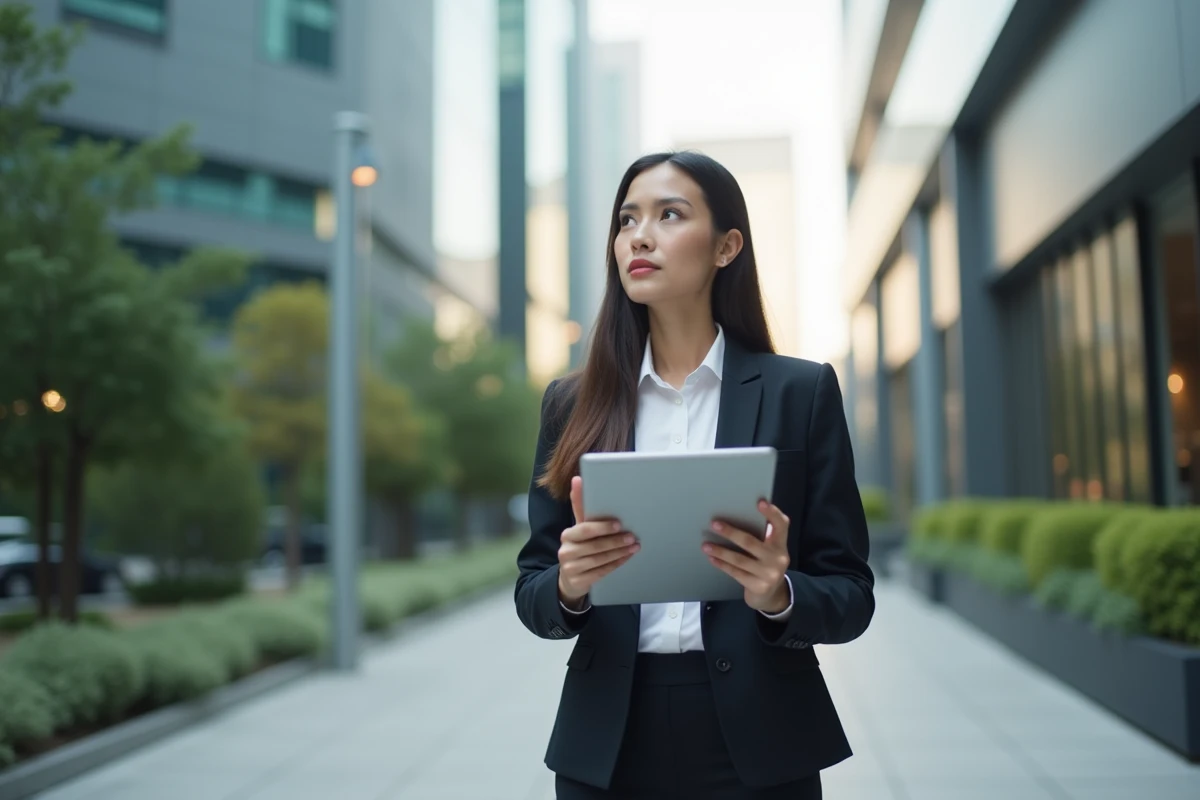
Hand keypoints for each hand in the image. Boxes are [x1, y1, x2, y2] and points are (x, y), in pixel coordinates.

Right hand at [557, 476, 638, 606]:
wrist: (570, 579)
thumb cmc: (579, 547)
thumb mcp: (579, 528)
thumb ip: (580, 506)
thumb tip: (577, 479)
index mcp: (567, 535)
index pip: (585, 529)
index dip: (602, 527)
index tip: (618, 523)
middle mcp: (566, 551)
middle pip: (595, 545)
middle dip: (615, 541)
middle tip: (632, 536)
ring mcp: (571, 568)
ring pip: (600, 559)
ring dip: (619, 552)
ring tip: (634, 546)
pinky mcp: (579, 582)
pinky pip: (602, 572)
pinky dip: (616, 564)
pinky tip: (626, 558)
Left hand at [703, 500, 790, 612]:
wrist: (772, 597)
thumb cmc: (767, 565)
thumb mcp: (771, 551)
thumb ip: (765, 536)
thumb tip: (742, 514)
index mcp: (781, 545)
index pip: (781, 525)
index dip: (772, 513)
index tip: (760, 502)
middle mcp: (778, 558)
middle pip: (750, 542)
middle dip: (731, 533)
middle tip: (714, 524)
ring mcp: (768, 574)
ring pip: (739, 559)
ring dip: (720, 551)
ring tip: (706, 545)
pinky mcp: (758, 586)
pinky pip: (735, 572)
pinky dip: (722, 564)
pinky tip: (712, 558)